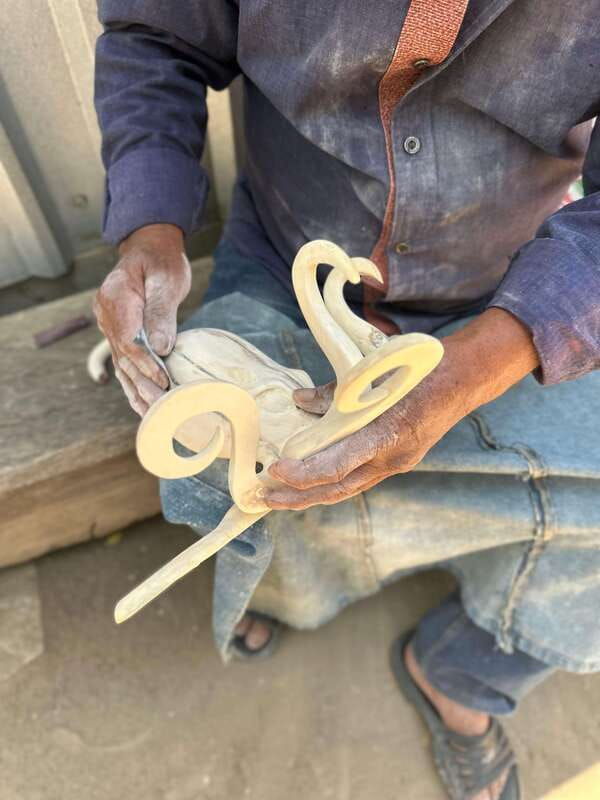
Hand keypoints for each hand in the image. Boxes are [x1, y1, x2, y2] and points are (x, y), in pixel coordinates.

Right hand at [93, 224, 190, 414]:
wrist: (150, 250)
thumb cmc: (161, 261)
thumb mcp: (166, 280)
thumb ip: (161, 312)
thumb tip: (160, 347)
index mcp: (114, 298)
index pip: (128, 339)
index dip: (145, 363)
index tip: (163, 380)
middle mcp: (106, 314)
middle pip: (123, 357)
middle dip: (142, 385)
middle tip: (161, 408)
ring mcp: (109, 325)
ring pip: (121, 364)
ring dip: (136, 391)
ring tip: (152, 415)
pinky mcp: (118, 333)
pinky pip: (124, 363)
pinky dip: (133, 384)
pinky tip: (141, 405)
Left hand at [265, 309, 537, 509]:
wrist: (465, 378)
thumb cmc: (423, 369)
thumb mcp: (377, 373)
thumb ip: (336, 392)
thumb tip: (298, 402)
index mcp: (389, 437)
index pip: (337, 467)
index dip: (303, 473)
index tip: (276, 470)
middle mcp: (392, 460)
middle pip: (336, 489)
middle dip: (297, 497)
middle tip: (262, 498)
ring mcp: (395, 464)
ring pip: (345, 488)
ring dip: (310, 493)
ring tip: (277, 494)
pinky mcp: (395, 460)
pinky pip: (356, 476)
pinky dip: (329, 479)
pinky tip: (309, 476)